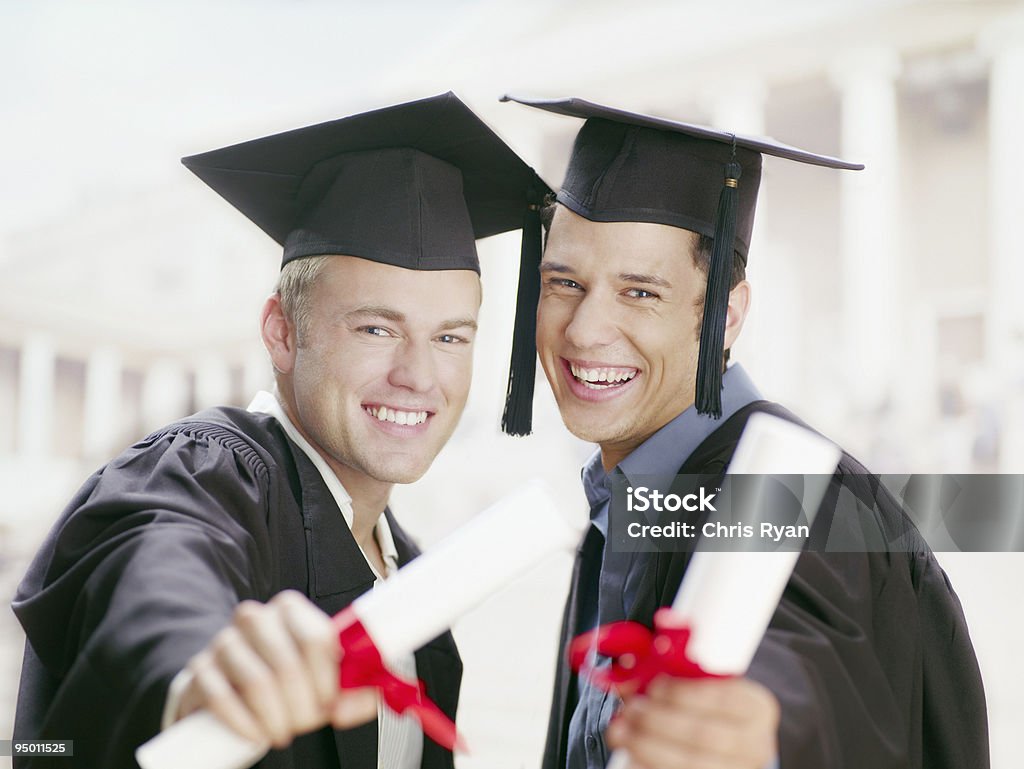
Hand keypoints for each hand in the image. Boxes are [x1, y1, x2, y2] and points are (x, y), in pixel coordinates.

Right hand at [176, 590, 376, 747]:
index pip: (317, 637)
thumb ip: (352, 688)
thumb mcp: (321, 678)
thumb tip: (362, 700)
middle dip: (303, 705)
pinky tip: (256, 733)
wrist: (227, 685)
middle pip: (288, 663)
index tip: (330, 704)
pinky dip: (244, 723)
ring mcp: (223, 642)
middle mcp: (255, 618)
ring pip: (257, 682)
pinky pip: (222, 698)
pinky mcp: (199, 670)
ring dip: (276, 718)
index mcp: (290, 609)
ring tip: (282, 731)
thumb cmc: (282, 678)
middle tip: (305, 724)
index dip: (327, 679)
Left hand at [606, 676, 778, 768]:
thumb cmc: (710, 706)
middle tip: (631, 708)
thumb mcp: (700, 684)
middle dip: (658, 720)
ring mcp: (738, 768)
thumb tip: (628, 672)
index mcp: (756, 707)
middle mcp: (755, 743)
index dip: (683, 693)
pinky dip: (649, 767)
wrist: (730, 741)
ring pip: (691, 762)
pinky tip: (631, 757)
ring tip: (621, 731)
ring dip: (648, 745)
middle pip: (703, 734)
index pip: (722, 698)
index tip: (654, 686)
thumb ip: (671, 675)